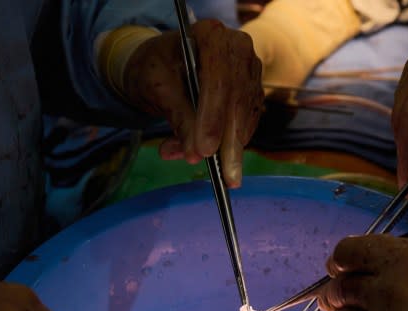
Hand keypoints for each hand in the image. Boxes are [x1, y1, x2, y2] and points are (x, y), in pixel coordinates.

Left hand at [121, 19, 263, 186]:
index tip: (205, 150)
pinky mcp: (251, 92)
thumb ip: (177, 117)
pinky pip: (247, 123)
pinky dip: (231, 145)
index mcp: (211, 35)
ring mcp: (249, 71)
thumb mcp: (156, 88)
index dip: (213, 117)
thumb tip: (194, 154)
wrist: (163, 64)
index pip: (219, 79)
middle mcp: (237, 49)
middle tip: (224, 177)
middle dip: (228, 142)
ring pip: (246, 115)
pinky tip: (213, 157)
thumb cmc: (155, 68)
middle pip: (238, 99)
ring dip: (229, 148)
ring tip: (205, 167)